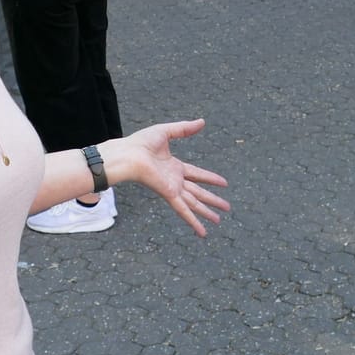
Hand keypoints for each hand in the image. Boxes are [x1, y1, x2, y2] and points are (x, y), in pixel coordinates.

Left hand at [102, 120, 231, 235]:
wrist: (128, 154)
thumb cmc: (140, 143)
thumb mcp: (166, 131)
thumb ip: (184, 128)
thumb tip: (202, 122)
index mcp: (174, 167)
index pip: (197, 175)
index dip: (210, 179)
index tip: (224, 183)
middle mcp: (175, 180)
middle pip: (198, 193)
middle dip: (213, 200)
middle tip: (227, 207)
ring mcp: (173, 189)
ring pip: (194, 204)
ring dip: (207, 213)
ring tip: (219, 221)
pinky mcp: (169, 194)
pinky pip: (184, 210)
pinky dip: (193, 221)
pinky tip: (202, 232)